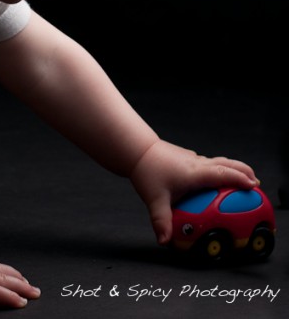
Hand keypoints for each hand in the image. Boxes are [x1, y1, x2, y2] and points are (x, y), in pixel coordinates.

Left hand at [129, 139, 258, 245]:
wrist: (135, 149)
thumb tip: (164, 240)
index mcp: (195, 173)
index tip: (253, 186)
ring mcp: (191, 158)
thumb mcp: (155, 200)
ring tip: (240, 179)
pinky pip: (207, 163)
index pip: (224, 174)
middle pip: (227, 163)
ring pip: (218, 161)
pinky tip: (213, 178)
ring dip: (231, 169)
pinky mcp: (186, 157)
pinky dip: (217, 169)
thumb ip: (161, 221)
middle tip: (254, 182)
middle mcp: (196, 163)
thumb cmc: (146, 170)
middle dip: (243, 171)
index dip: (240, 179)